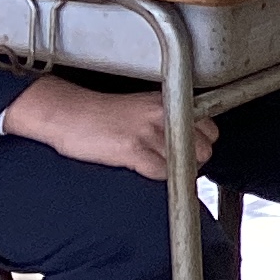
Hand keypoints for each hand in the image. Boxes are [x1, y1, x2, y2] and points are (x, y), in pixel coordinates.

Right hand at [3, 77, 215, 179]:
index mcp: (167, 102)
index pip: (209, 128)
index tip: (192, 152)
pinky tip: (143, 170)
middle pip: (204, 149)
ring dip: (176, 172)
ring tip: (157, 168)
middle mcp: (163, 113)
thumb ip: (168, 120)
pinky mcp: (133, 149)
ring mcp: (149, 131)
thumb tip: (191, 141)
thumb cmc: (102, 114)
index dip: (202, 145)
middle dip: (193, 161)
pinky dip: (157, 177)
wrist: (69, 114)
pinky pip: (162, 172)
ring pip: (186, 162)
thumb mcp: (143, 107)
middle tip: (175, 165)